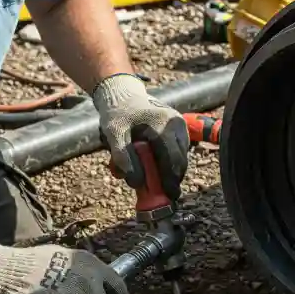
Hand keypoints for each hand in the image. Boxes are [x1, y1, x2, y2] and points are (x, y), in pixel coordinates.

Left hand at [93, 74, 189, 201]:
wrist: (124, 97)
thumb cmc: (118, 117)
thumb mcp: (113, 135)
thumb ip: (122, 158)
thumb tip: (137, 183)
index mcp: (161, 124)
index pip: (171, 158)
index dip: (170, 180)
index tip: (169, 196)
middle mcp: (176, 123)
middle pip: (180, 160)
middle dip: (172, 179)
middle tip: (164, 194)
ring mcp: (180, 125)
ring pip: (181, 157)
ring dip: (170, 170)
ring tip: (155, 178)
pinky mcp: (180, 128)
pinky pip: (179, 151)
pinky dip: (170, 161)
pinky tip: (156, 164)